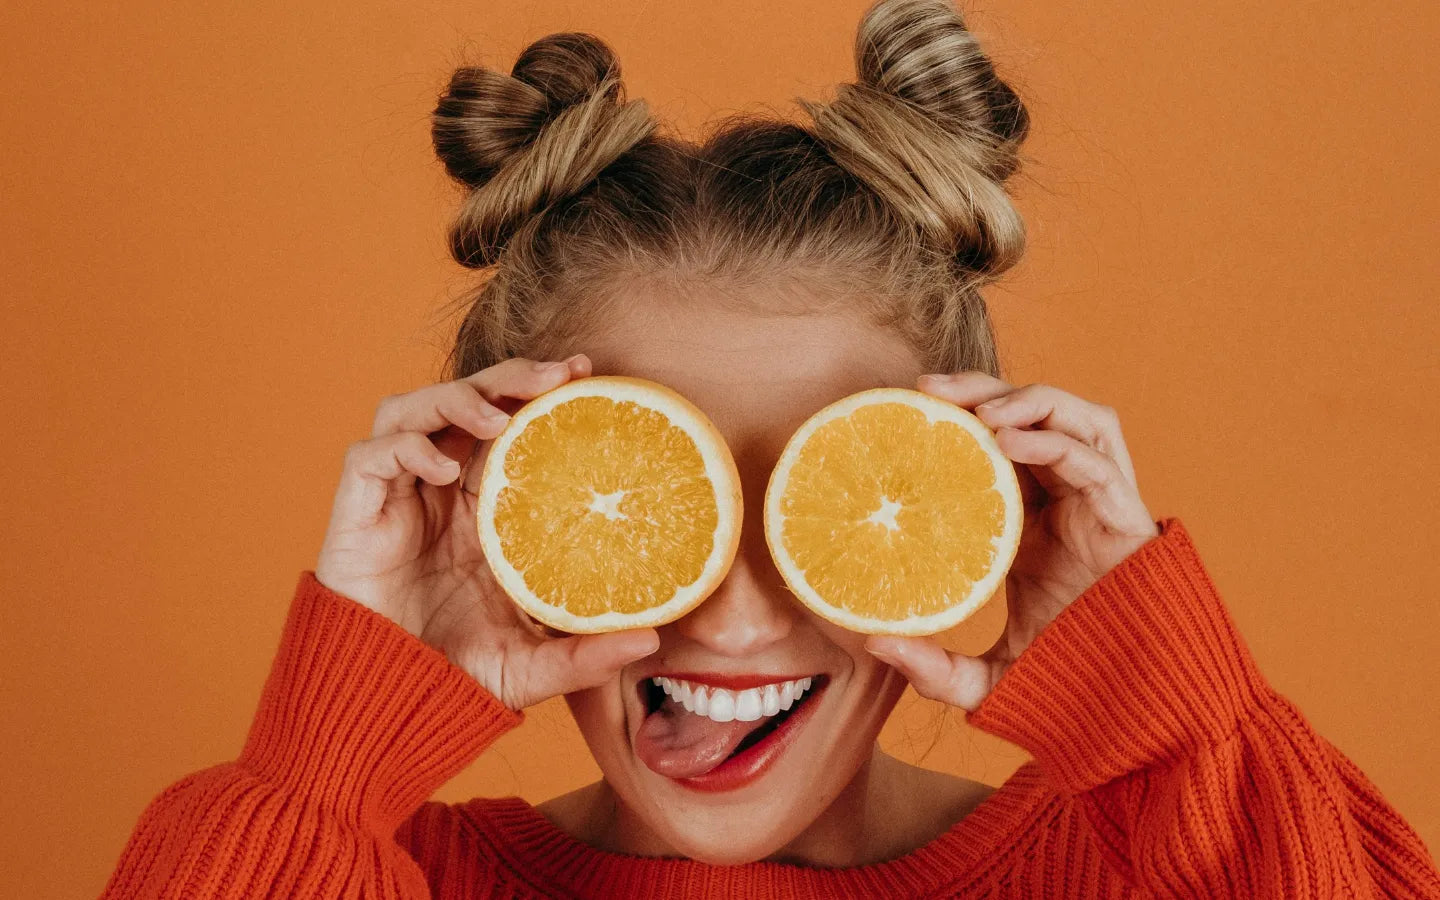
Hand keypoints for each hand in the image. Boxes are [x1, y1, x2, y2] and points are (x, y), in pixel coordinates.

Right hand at [313, 354, 659, 710]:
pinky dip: (407, 448)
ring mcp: (397, 496)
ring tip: (500, 418)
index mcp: (484, 509)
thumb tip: (652, 642)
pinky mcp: (356, 512)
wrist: (385, 704)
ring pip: (414, 408)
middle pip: (467, 400)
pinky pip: (372, 456)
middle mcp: (439, 490)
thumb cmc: (454, 677)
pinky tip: (444, 471)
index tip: (586, 372)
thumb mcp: (532, 666)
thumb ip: (586, 655)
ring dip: (456, 399)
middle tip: (559, 373)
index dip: (540, 392)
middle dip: (509, 375)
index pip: (510, 425)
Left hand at [864, 372, 1161, 710]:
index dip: (959, 418)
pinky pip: (1094, 460)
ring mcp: (1100, 505)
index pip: (997, 445)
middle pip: (1032, 415)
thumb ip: (934, 667)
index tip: (906, 408)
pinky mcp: (1127, 518)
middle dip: (984, 389)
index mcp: (1032, 522)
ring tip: (978, 410)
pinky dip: (1053, 440)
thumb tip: (874, 644)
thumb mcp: (986, 678)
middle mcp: (1067, 502)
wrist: (1134, 710)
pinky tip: (1009, 441)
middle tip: (928, 389)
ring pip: (1074, 418)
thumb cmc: (1067, 684)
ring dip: (1027, 400)